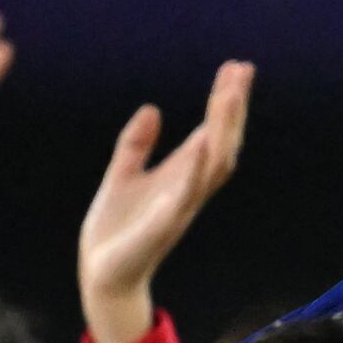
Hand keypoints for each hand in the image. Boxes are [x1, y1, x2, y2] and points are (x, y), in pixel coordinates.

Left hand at [80, 62, 252, 342]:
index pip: (212, 132)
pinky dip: (195, 171)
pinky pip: (186, 196)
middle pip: (222, 143)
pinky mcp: (162, 226)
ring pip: (213, 165)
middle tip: (241, 71)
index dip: (225, 102)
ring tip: (228, 96)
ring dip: (222, 130)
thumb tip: (152, 108)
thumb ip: (137, 144)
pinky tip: (201, 145)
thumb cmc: (116, 230)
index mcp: (181, 176)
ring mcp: (180, 207)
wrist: (102, 274)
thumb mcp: (123, 175)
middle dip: (232, 108)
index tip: (236, 68)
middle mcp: (188, 189)